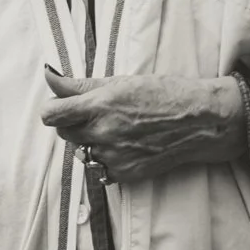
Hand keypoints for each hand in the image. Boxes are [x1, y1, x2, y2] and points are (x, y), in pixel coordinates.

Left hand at [40, 71, 245, 184]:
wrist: (200, 121)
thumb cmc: (164, 94)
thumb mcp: (121, 82)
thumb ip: (80, 85)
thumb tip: (49, 76)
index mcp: (101, 105)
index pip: (51, 115)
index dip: (53, 109)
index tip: (62, 106)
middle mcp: (104, 133)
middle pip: (64, 133)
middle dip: (74, 122)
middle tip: (98, 113)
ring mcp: (113, 156)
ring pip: (81, 151)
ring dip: (90, 141)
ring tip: (116, 129)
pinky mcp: (124, 174)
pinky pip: (99, 168)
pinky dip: (106, 158)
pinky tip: (125, 145)